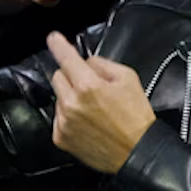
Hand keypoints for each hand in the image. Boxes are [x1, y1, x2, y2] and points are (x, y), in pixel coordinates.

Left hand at [45, 31, 156, 174]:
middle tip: (91, 88)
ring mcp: (63, 121)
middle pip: (58, 76)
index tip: (53, 38)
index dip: (58, 44)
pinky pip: (58, 117)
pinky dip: (69, 117)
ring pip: (58, 97)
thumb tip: (86, 62)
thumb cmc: (136, 118)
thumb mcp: (129, 79)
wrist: (137, 152)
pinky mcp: (60, 137)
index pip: (66, 57)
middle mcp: (71, 103)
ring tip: (94, 111)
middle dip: (71, 77)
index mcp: (88, 85)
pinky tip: (88, 123)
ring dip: (71, 98)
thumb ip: (103, 64)